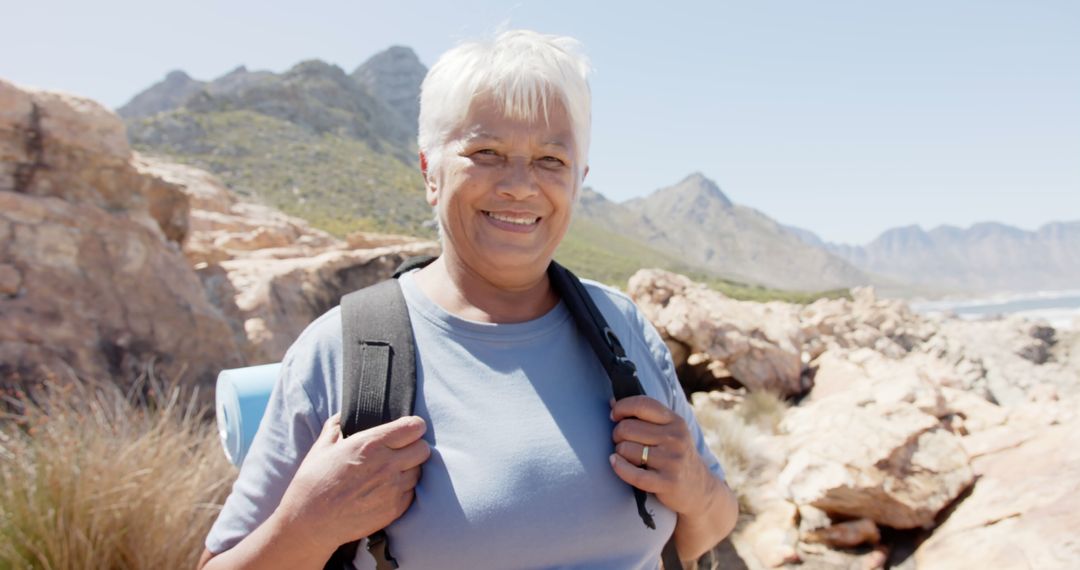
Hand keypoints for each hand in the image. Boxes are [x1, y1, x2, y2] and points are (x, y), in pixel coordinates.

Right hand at [274, 413, 430, 552]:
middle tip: (402, 450)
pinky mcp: (395, 509)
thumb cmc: (313, 483)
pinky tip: (387, 489)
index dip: (414, 426)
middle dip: (415, 446)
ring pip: (419, 471)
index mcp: (371, 444)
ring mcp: (393, 489)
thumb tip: (343, 416)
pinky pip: (412, 492)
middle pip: (423, 449)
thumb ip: (336, 426)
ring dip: (410, 468)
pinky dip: (404, 489)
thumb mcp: (321, 447)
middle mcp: (387, 465)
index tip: (409, 429)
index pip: (414, 427)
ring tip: (391, 471)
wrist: (311, 523)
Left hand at [609, 396, 717, 517]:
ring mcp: (672, 461)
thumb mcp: (670, 431)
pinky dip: (619, 467)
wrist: (700, 487)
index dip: (622, 407)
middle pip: (627, 428)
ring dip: (619, 452)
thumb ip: (645, 416)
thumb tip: (612, 402)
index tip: (614, 415)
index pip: (643, 405)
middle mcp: (675, 439)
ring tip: (626, 455)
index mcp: (675, 421)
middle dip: (617, 434)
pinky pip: (633, 474)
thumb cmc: (674, 454)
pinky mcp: (667, 482)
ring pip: (626, 449)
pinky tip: (615, 462)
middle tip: (620, 440)